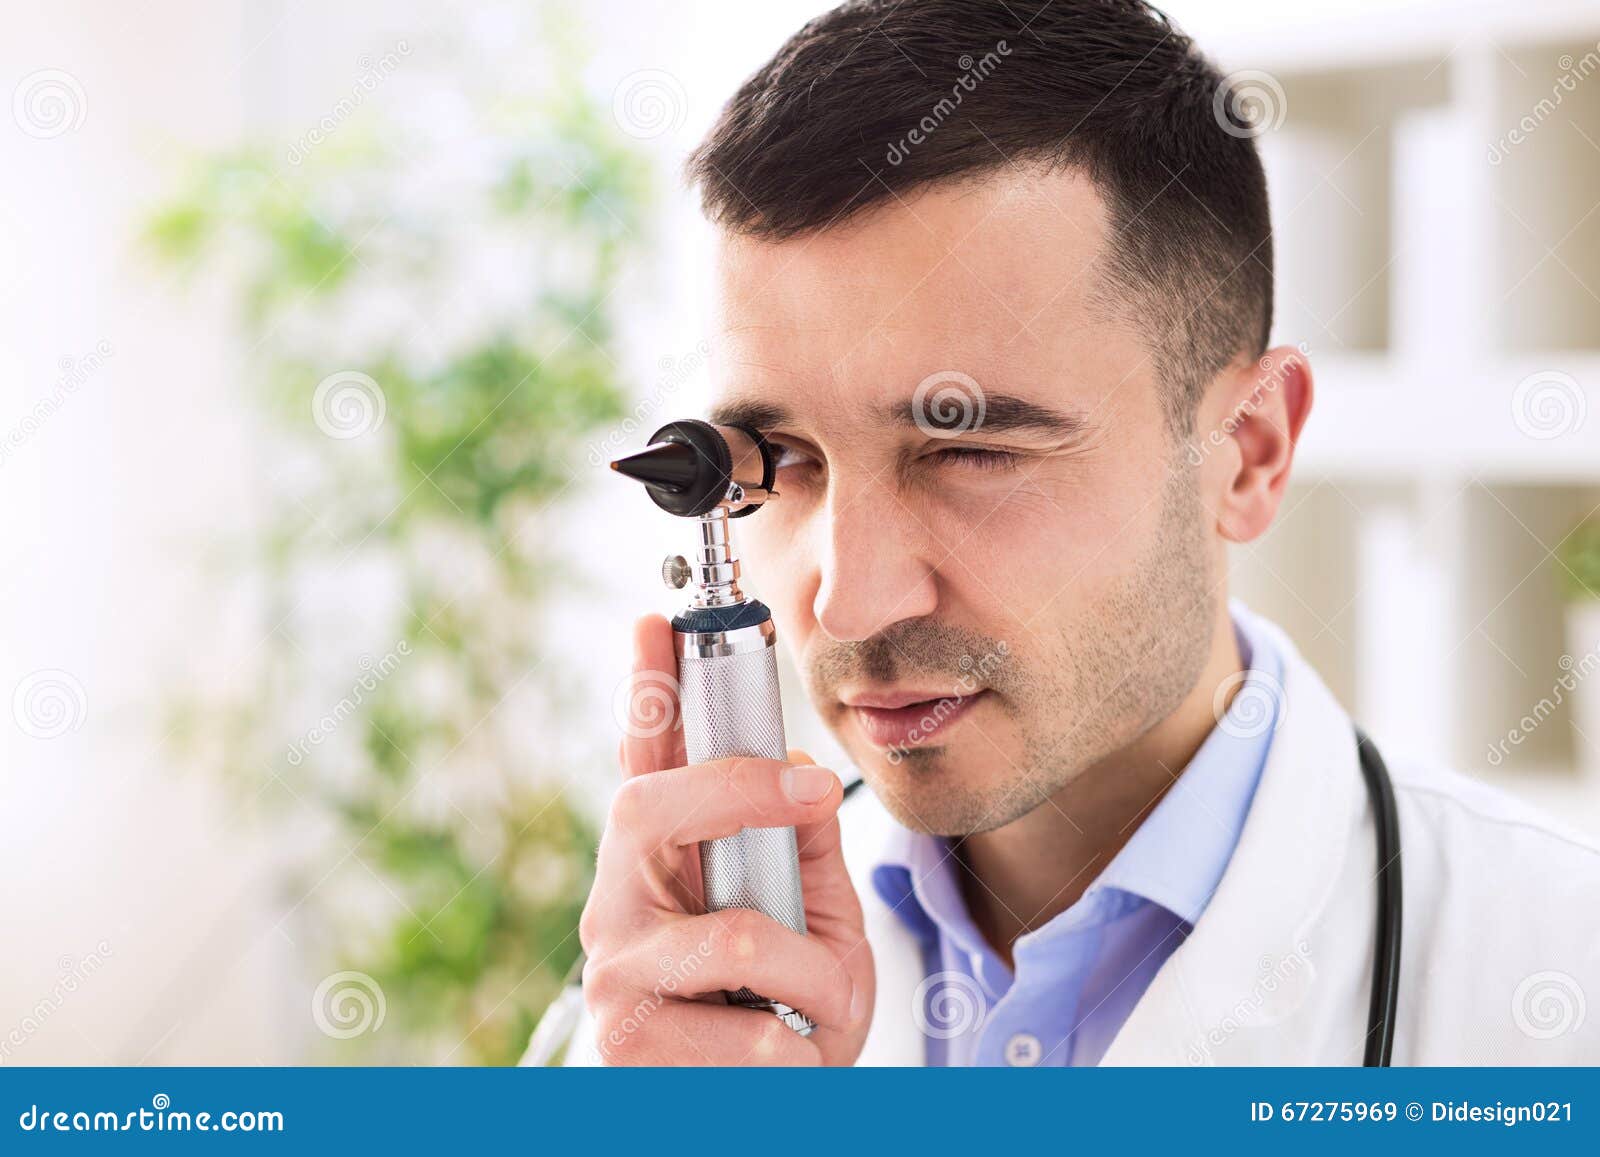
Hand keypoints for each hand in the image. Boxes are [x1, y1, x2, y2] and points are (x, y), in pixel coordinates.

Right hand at [577, 614, 874, 1064]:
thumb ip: (806, 850)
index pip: (644, 764)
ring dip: (811, 976)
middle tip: (811, 789)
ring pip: (735, 936)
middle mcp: (620, 906)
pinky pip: (745, 1026)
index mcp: (665, 867)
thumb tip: (802, 774)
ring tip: (820, 1007)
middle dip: (736, 788)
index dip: (644, 691)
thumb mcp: (820, 925)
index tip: (656, 622)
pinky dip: (793, 1048)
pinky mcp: (626, 1042)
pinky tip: (778, 1061)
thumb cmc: (787, 1017)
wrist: (771, 1116)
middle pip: (649, 809)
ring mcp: (615, 972)